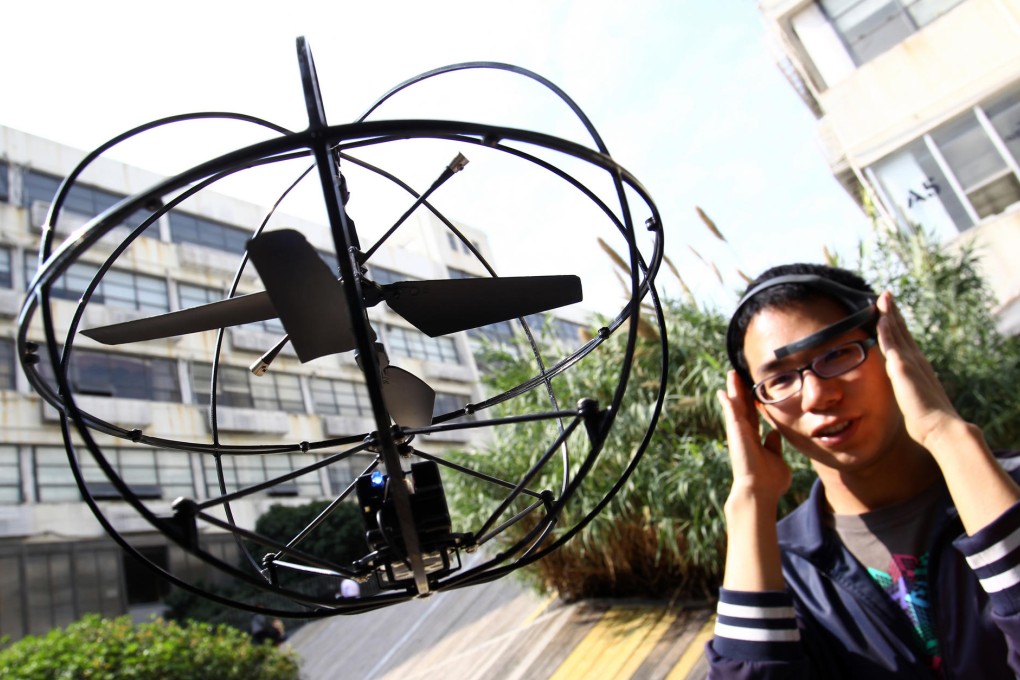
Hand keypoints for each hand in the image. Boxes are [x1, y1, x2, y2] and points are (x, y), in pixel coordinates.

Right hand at [717, 369, 790, 505]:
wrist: (760, 491)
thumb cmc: (770, 481)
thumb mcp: (777, 458)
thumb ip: (774, 446)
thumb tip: (774, 434)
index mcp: (754, 438)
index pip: (753, 415)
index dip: (752, 402)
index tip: (751, 389)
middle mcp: (745, 434)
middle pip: (742, 406)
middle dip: (740, 390)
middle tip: (737, 374)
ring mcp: (739, 433)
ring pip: (736, 406)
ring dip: (733, 390)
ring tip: (731, 374)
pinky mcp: (736, 433)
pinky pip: (732, 414)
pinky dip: (727, 402)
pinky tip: (724, 391)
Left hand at [876, 291, 961, 448]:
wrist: (941, 427)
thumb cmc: (928, 421)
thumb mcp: (916, 401)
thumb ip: (910, 393)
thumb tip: (908, 395)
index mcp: (918, 367)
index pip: (905, 341)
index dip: (897, 326)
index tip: (890, 312)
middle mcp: (916, 360)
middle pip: (902, 330)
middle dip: (893, 312)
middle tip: (886, 295)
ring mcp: (910, 362)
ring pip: (896, 332)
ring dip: (888, 314)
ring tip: (882, 298)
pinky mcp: (904, 368)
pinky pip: (891, 344)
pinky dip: (886, 330)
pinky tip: (880, 318)